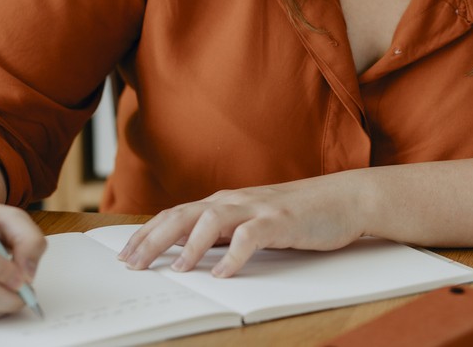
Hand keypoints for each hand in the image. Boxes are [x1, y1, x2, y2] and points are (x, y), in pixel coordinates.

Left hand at [118, 173, 369, 278]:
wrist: (346, 198)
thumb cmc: (301, 213)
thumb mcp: (255, 221)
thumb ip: (227, 232)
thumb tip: (193, 252)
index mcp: (226, 202)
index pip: (177, 214)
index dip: (148, 233)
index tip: (126, 254)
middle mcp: (235, 201)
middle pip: (184, 215)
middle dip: (154, 239)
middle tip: (132, 263)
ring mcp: (258, 208)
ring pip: (212, 220)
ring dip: (190, 246)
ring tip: (177, 270)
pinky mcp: (281, 220)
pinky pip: (251, 236)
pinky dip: (235, 255)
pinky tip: (223, 274)